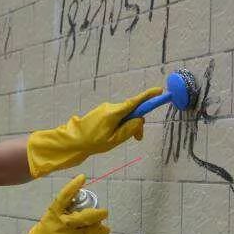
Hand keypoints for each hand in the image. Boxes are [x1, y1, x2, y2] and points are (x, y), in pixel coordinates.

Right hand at [0, 174, 109, 233]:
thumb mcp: (45, 224)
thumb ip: (58, 218)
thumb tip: (69, 212)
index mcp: (54, 215)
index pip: (65, 196)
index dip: (74, 186)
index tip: (82, 178)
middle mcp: (64, 225)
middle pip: (86, 216)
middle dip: (98, 213)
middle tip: (105, 212)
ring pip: (92, 231)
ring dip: (101, 230)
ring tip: (106, 229)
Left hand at [26, 87, 162, 177]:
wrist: (73, 141)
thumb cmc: (93, 142)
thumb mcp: (114, 140)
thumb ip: (129, 130)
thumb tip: (140, 121)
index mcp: (114, 113)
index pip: (135, 102)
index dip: (148, 96)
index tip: (160, 91)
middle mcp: (111, 107)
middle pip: (132, 111)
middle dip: (137, 123)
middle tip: (137, 139)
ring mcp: (106, 108)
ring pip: (125, 115)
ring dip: (128, 125)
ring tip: (120, 139)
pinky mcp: (102, 112)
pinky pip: (117, 116)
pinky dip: (121, 124)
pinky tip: (113, 135)